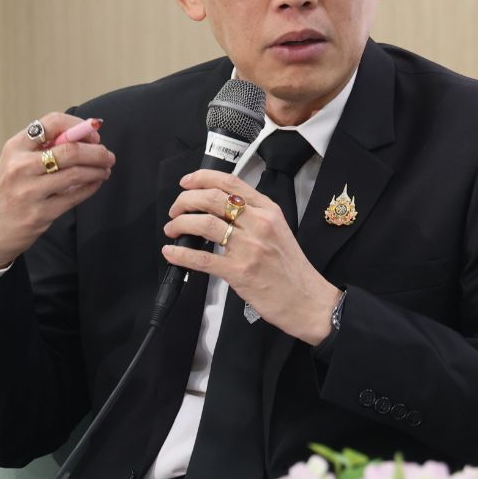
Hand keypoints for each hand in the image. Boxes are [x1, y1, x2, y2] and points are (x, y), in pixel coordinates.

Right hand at [0, 110, 115, 271]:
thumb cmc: (5, 194)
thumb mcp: (13, 164)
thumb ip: (41, 149)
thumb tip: (83, 135)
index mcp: (14, 148)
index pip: (52, 123)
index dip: (79, 126)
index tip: (93, 134)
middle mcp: (19, 167)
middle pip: (70, 150)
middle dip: (97, 151)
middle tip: (108, 155)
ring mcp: (29, 192)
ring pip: (76, 173)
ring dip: (98, 170)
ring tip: (105, 170)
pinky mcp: (40, 214)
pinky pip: (75, 196)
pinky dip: (91, 187)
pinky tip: (95, 183)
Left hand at [161, 167, 340, 344]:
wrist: (307, 300)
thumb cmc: (290, 268)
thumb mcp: (278, 230)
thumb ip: (254, 215)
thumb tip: (220, 207)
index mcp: (268, 211)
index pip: (230, 182)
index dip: (202, 178)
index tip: (186, 182)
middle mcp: (259, 224)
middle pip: (212, 199)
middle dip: (185, 200)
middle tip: (175, 210)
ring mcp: (249, 248)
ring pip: (204, 224)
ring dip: (180, 224)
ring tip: (172, 229)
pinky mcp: (239, 272)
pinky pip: (202, 259)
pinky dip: (181, 254)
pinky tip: (170, 253)